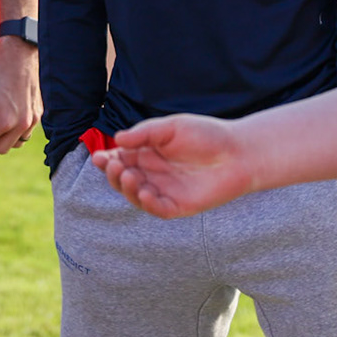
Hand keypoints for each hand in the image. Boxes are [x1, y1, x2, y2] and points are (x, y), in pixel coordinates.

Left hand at [0, 37, 38, 153]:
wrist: (18, 57)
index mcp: (5, 121)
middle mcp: (22, 125)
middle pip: (0, 149)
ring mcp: (32, 121)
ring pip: (15, 144)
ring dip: (1, 140)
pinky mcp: (38, 115)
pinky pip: (24, 133)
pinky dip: (14, 132)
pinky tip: (5, 118)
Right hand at [90, 114, 254, 218]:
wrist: (238, 152)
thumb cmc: (207, 135)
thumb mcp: (172, 127)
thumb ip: (145, 133)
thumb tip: (118, 140)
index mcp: (148, 154)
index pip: (120, 160)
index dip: (106, 161)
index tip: (98, 157)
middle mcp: (154, 174)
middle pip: (123, 179)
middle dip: (113, 175)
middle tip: (115, 166)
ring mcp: (165, 191)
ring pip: (136, 196)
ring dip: (127, 189)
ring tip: (128, 176)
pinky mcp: (179, 206)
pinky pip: (157, 209)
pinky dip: (148, 203)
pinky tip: (146, 193)